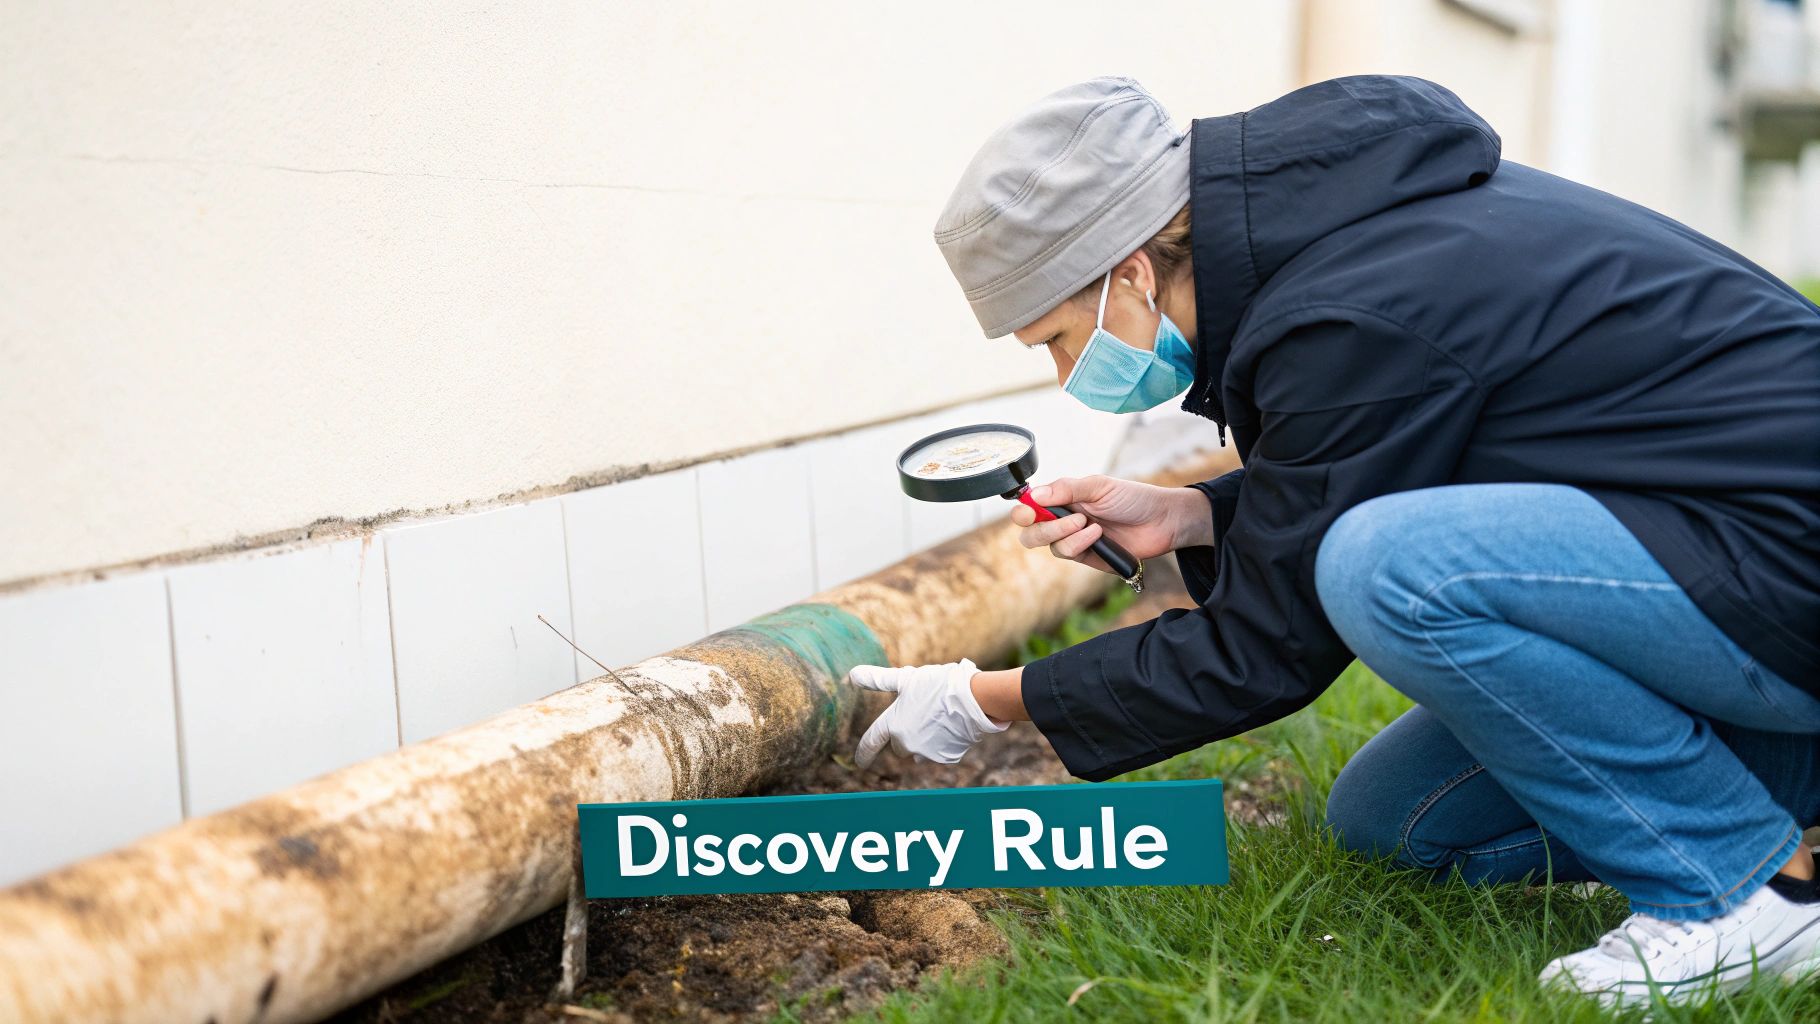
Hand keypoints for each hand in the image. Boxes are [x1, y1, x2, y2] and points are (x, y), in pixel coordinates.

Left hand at [848, 659, 1007, 767]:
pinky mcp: (945, 758)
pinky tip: (952, 725)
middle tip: (923, 711)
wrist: (972, 698)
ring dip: (924, 738)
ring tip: (940, 716)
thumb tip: (852, 675)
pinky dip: (943, 741)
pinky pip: (940, 751)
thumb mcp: (905, 679)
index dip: (863, 752)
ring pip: (919, 749)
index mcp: (892, 725)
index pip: (871, 742)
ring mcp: (926, 753)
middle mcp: (905, 744)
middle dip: (906, 732)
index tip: (859, 762)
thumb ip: (878, 680)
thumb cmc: (937, 685)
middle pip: (899, 743)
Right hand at [1010, 476, 1211, 572]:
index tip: (1030, 510)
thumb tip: (1033, 495)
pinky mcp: (1087, 557)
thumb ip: (1066, 489)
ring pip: (1049, 545)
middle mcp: (1064, 520)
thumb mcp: (1099, 486)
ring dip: (1065, 534)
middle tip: (1061, 519)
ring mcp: (1074, 540)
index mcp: (1063, 498)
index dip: (1023, 510)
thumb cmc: (1133, 498)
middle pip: (1031, 532)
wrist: (1162, 521)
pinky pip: (1069, 554)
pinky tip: (1097, 534)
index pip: (1030, 506)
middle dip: (1041, 527)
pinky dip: (1079, 544)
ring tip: (1090, 523)